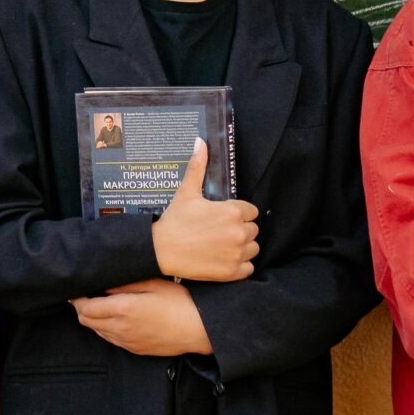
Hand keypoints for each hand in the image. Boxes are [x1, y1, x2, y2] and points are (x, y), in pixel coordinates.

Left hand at [73, 277, 212, 356]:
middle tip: (87, 296)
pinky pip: (112, 340)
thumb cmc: (179, 303)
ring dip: (94, 320)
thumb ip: (124, 284)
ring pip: (98, 332)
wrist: (199, 330)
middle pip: (87, 322)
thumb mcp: (152, 284)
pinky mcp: (136, 350)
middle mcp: (120, 329)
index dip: (77, 299)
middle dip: (82, 309)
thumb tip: (104, 284)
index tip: (77, 291)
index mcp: (122, 310)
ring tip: (102, 305)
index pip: (86, 308)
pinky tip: (117, 318)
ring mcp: (128, 342)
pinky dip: (107, 329)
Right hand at [150, 140, 258, 282]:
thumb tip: (200, 142)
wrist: (160, 250)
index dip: (239, 214)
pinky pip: (248, 268)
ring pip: (252, 248)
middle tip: (221, 232)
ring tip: (223, 246)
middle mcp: (238, 232)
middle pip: (253, 230)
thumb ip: (197, 167)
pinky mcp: (231, 272)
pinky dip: (239, 265)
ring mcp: (236, 253)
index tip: (224, 218)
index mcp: (233, 211)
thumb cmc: (174, 220)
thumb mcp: (187, 192)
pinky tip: (224, 259)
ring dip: (242, 248)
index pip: (251, 211)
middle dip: (240, 230)